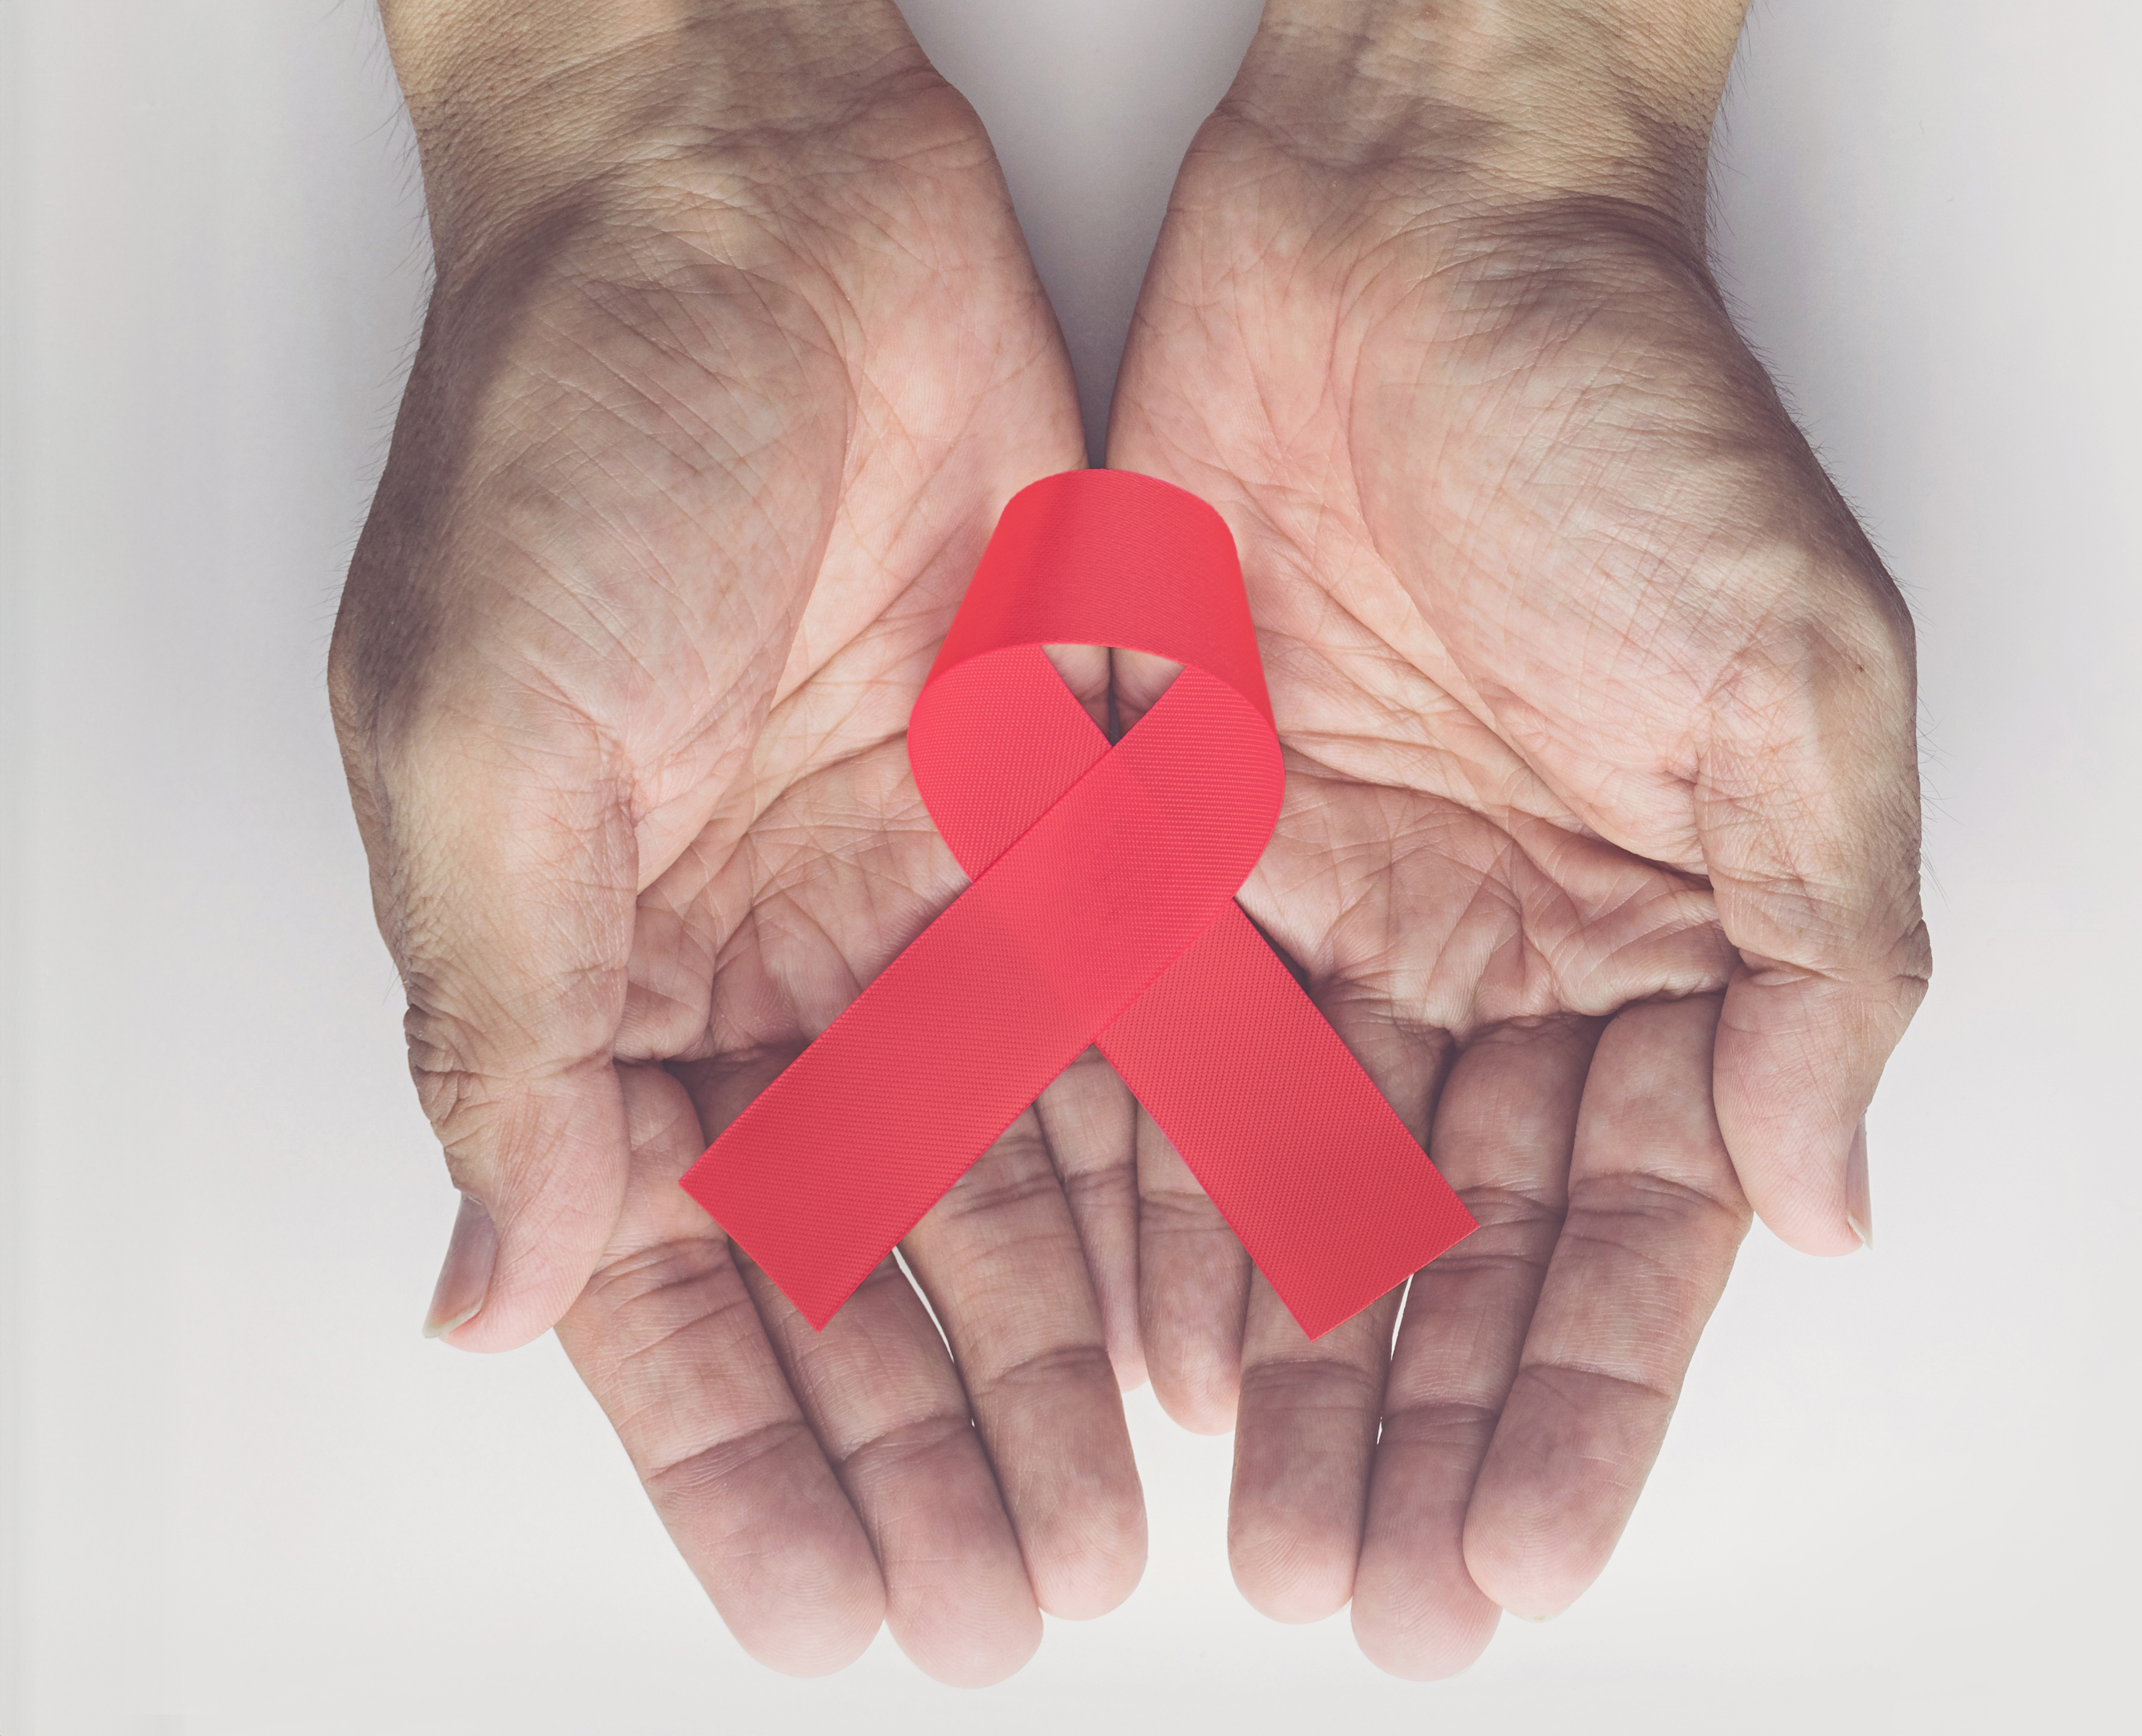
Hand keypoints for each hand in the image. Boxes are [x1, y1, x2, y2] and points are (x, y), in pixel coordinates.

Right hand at [333, 2, 1144, 1682]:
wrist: (740, 199)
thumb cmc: (564, 440)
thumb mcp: (481, 748)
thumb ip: (505, 1024)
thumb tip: (494, 1285)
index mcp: (597, 970)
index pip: (668, 1276)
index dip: (739, 1453)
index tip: (814, 1608)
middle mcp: (769, 960)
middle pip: (856, 1264)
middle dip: (925, 1443)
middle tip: (1000, 1605)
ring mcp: (924, 896)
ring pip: (1006, 1183)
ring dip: (1051, 1358)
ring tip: (1109, 1524)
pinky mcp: (1066, 813)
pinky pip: (1131, 1032)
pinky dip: (1164, 1177)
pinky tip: (1201, 1320)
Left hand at [1107, 0, 1929, 1675]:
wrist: (1416, 220)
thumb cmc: (1626, 415)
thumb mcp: (1796, 679)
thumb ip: (1820, 953)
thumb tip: (1819, 1204)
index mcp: (1656, 939)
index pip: (1625, 1226)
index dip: (1579, 1400)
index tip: (1519, 1555)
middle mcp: (1490, 951)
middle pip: (1454, 1246)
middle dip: (1418, 1428)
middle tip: (1372, 1600)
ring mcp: (1329, 911)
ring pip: (1298, 1192)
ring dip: (1281, 1366)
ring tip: (1255, 1537)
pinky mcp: (1173, 845)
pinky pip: (1154, 1060)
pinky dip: (1149, 1203)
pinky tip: (1142, 1348)